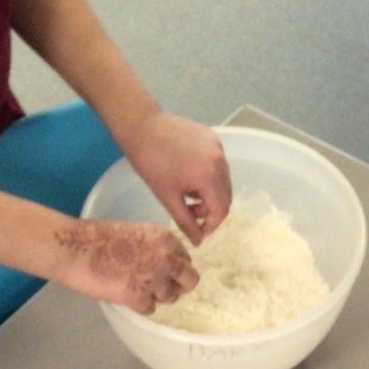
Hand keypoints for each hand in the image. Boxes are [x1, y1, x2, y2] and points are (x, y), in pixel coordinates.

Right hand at [52, 219, 199, 313]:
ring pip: (171, 297)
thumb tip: (162, 261)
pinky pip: (150, 309)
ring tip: (137, 289)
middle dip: (177, 285)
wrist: (76, 248)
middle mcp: (166, 258)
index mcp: (165, 239)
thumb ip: (154, 246)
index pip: (186, 258)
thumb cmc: (99, 236)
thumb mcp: (136, 232)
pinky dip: (139, 305)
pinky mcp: (138, 298)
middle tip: (161, 286)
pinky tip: (125, 296)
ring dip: (156, 296)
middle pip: (189, 281)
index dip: (175, 266)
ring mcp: (154, 280)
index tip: (164, 270)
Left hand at [120, 112, 231, 243]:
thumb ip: (186, 222)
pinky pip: (217, 163)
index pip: (222, 209)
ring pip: (223, 179)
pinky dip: (209, 174)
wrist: (142, 127)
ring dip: (210, 192)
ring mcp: (218, 146)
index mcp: (210, 176)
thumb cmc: (151, 164)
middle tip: (190, 211)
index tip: (198, 230)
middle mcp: (220, 160)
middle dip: (211, 209)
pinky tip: (188, 173)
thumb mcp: (168, 198)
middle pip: (226, 195)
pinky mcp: (212, 137)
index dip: (211, 225)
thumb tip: (199, 241)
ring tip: (187, 192)